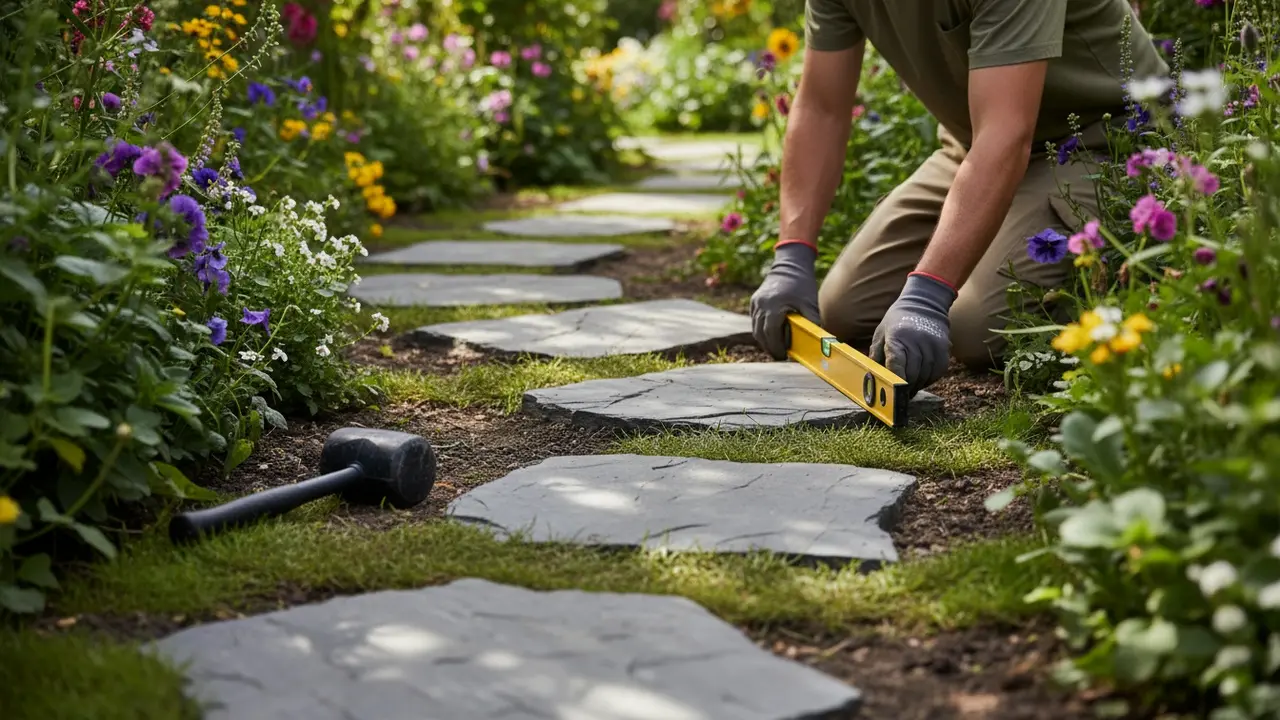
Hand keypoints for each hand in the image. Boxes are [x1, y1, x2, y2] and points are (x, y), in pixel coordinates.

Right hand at [749, 243, 820, 359]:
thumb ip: (812, 322)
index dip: (776, 347)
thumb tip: (820, 342)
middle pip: (760, 333)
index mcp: (774, 305)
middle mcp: (761, 304)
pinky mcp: (755, 301)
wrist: (790, 264)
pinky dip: (762, 330)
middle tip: (780, 355)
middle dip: (769, 347)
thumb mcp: (810, 303)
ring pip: (756, 329)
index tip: (783, 356)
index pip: (771, 333)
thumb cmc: (802, 284)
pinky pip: (755, 321)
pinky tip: (773, 334)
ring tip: (777, 347)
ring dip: (765, 340)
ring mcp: (756, 302)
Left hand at [870, 273, 956, 397]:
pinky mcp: (944, 349)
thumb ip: (876, 358)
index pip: (896, 363)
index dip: (895, 380)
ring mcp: (933, 344)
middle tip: (898, 395)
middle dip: (904, 388)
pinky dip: (928, 379)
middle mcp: (917, 340)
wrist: (923, 304)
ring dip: (916, 385)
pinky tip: (921, 377)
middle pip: (912, 373)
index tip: (892, 393)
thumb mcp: (880, 335)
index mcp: (897, 336)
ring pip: (925, 376)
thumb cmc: (896, 323)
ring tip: (909, 386)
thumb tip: (872, 380)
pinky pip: (937, 373)